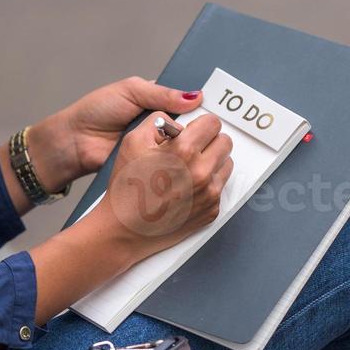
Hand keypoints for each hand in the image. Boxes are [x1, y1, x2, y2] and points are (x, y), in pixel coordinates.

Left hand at [26, 76, 202, 190]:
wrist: (73, 144)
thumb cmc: (96, 112)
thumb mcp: (129, 92)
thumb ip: (161, 93)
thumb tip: (195, 96)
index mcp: (155, 100)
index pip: (185, 99)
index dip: (199, 102)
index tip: (219, 104)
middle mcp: (159, 122)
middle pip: (189, 122)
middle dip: (200, 124)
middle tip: (218, 124)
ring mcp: (157, 144)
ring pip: (184, 143)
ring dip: (192, 144)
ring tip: (210, 140)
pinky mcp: (152, 163)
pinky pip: (172, 161)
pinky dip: (181, 161)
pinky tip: (195, 159)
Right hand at [95, 110, 233, 261]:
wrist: (123, 228)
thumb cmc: (126, 185)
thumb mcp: (133, 140)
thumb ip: (160, 120)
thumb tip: (180, 123)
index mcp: (185, 150)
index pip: (213, 123)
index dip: (201, 125)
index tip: (194, 130)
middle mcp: (202, 172)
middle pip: (225, 143)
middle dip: (209, 142)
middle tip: (192, 149)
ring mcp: (209, 194)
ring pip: (226, 165)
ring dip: (212, 163)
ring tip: (188, 170)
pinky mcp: (211, 211)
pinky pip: (219, 188)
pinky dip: (207, 185)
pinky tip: (186, 189)